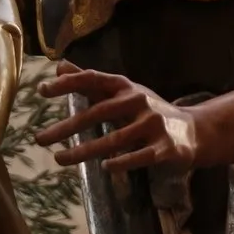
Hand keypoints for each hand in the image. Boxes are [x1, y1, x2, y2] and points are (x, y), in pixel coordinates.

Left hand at [35, 60, 197, 172]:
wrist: (194, 131)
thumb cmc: (148, 110)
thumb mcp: (122, 92)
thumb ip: (90, 81)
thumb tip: (58, 65)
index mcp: (125, 86)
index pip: (93, 79)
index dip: (68, 83)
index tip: (42, 89)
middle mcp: (138, 101)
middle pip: (98, 112)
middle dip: (66, 127)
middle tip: (39, 138)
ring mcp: (153, 124)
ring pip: (114, 140)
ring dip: (85, 151)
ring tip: (59, 159)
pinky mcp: (165, 148)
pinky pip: (140, 156)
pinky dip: (122, 162)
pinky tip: (105, 168)